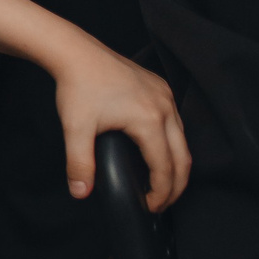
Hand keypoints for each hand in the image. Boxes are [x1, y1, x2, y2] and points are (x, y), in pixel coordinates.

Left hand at [51, 44, 190, 210]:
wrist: (75, 51)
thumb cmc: (76, 86)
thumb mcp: (75, 128)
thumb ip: (79, 163)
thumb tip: (80, 192)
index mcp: (149, 120)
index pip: (165, 168)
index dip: (160, 193)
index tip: (149, 206)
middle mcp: (165, 108)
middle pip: (184, 158)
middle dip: (176, 186)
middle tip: (162, 204)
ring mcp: (166, 96)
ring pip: (183, 140)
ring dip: (177, 165)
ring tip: (163, 184)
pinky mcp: (160, 88)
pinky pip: (175, 122)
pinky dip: (173, 143)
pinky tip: (159, 152)